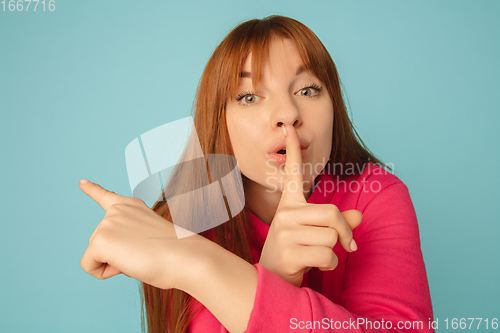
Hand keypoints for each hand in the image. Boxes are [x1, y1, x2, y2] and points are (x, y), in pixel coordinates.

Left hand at [79, 180, 203, 289]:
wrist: (185, 257)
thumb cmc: (174, 254)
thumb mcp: (149, 238)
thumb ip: (129, 238)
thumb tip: (118, 255)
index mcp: (132, 207)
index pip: (106, 196)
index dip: (93, 190)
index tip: (81, 182)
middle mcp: (118, 211)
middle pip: (99, 242)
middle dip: (116, 255)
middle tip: (144, 254)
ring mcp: (108, 223)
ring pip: (96, 255)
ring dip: (114, 264)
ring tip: (140, 258)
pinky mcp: (101, 240)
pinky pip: (90, 265)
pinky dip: (104, 272)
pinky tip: (127, 265)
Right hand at [259, 125, 362, 286]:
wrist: (271, 280)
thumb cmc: (296, 252)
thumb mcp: (315, 233)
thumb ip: (337, 222)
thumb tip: (359, 215)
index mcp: (289, 205)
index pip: (292, 173)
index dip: (292, 149)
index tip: (289, 127)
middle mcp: (285, 214)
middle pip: (332, 213)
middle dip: (345, 231)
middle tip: (347, 245)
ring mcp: (284, 233)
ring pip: (332, 236)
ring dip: (335, 251)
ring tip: (317, 256)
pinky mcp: (288, 253)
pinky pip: (328, 255)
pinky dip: (330, 264)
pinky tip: (313, 266)